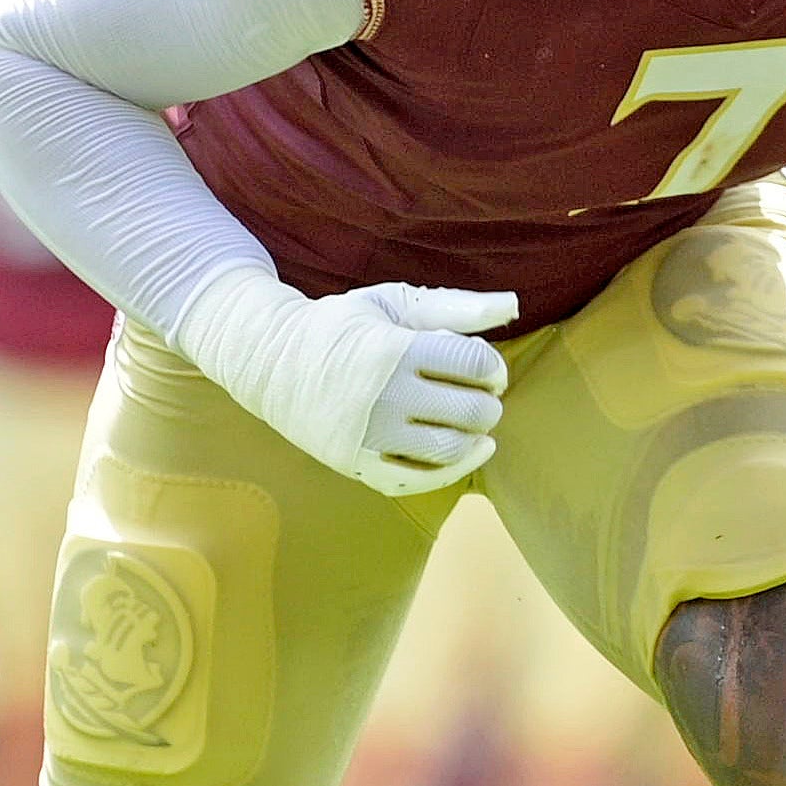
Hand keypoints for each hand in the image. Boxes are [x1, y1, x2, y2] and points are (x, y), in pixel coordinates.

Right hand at [174, 268, 518, 496]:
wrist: (269, 361)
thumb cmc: (342, 327)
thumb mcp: (392, 304)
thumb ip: (455, 306)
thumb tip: (515, 305)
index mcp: (395, 349)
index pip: (475, 364)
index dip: (493, 368)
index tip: (486, 369)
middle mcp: (383, 395)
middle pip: (470, 410)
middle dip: (488, 404)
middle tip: (483, 397)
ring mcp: (368, 435)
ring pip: (450, 449)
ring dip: (476, 438)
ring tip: (475, 425)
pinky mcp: (356, 463)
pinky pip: (418, 480)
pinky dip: (452, 470)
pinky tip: (467, 453)